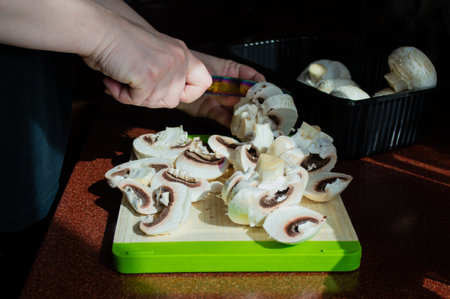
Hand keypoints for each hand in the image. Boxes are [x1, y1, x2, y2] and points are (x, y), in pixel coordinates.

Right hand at [83, 13, 211, 108]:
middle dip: (150, 99)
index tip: (172, 94)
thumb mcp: (155, 55)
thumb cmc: (118, 42)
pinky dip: (121, 94)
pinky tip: (113, 79)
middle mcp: (178, 58)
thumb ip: (167, 73)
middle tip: (133, 85)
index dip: (189, 95)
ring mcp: (165, 67)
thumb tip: (167, 99)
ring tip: (122, 77)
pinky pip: (136, 101)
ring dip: (134, 96)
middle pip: (173, 101)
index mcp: (181, 52)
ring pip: (154, 103)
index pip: (204, 83)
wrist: (97, 31)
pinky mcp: (149, 76)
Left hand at [177, 51, 265, 126]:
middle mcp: (227, 87)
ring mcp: (219, 99)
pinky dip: (229, 122)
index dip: (260, 85)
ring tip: (252, 120)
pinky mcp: (209, 110)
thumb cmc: (192, 64)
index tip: (268, 91)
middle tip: (262, 110)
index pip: (250, 77)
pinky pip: (222, 117)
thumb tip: (248, 86)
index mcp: (231, 71)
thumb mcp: (214, 66)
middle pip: (245, 96)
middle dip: (254, 104)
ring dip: (244, 115)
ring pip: (235, 108)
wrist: (172, 75)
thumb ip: (233, 75)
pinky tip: (237, 125)